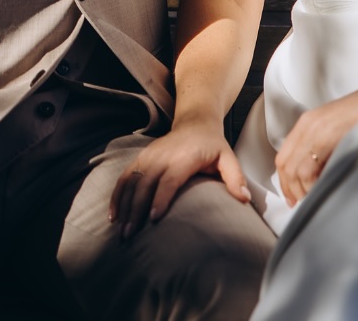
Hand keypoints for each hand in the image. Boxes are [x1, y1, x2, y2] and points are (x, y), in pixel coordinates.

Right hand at [109, 119, 250, 237]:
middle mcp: (163, 155)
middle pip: (146, 182)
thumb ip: (235, 177)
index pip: (169, 179)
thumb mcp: (228, 157)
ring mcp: (149, 155)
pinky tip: (113, 214)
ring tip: (121, 230)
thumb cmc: (213, 145)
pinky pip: (126, 176)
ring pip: (132, 180)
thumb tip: (245, 199)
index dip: (161, 198)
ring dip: (124, 205)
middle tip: (131, 235)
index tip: (153, 219)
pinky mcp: (141, 158)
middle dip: (136, 209)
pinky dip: (117, 194)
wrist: (195, 122)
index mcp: (184, 156)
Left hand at [274, 86, 357, 207]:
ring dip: (301, 190)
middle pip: (285, 165)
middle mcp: (307, 126)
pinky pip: (309, 167)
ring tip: (313, 197)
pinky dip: (311, 184)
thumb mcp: (333, 130)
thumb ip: (319, 149)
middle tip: (298, 202)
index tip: (291, 196)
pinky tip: (321, 188)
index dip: (284, 181)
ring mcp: (315, 130)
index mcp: (306, 123)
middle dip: (290, 189)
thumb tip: (312, 179)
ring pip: (295, 169)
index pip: (283, 156)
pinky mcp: (327, 137)